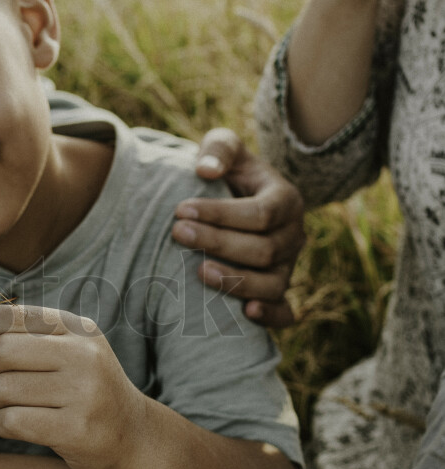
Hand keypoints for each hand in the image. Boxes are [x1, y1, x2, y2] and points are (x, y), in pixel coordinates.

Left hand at [0, 304, 144, 468]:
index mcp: (79, 329)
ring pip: (2, 390)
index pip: (15, 315)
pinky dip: (3, 424)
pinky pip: (10, 421)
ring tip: (17, 406)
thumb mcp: (61, 355)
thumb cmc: (86, 391)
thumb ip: (16, 340)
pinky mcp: (76, 430)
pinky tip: (21, 426)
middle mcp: (85, 355)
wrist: (135, 438)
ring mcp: (83, 393)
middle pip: (2, 352)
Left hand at [173, 128, 304, 327]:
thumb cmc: (226, 172)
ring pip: (273, 283)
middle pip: (264, 249)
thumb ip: (218, 149)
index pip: (261, 213)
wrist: (233, 199)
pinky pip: (284, 312)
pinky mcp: (277, 291)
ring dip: (236, 281)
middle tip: (177, 233)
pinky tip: (246, 314)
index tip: (180, 209)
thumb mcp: (223, 149)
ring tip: (197, 272)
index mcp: (286, 200)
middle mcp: (293, 236)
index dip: (221, 214)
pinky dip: (270, 317)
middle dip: (218, 243)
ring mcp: (288, 267)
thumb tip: (206, 170)